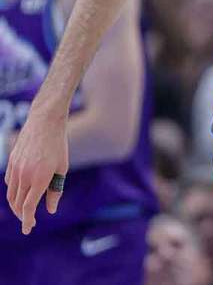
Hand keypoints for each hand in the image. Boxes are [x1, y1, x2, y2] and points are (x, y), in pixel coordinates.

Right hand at [4, 105, 68, 233]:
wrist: (44, 123)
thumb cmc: (58, 146)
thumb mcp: (62, 168)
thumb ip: (55, 190)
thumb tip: (50, 210)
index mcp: (39, 178)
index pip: (29, 207)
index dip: (27, 221)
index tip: (28, 230)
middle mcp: (24, 175)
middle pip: (18, 204)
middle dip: (23, 216)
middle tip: (30, 222)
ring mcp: (15, 169)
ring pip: (11, 195)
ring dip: (17, 206)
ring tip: (25, 211)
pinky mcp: (11, 163)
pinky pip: (10, 183)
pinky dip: (14, 192)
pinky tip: (22, 193)